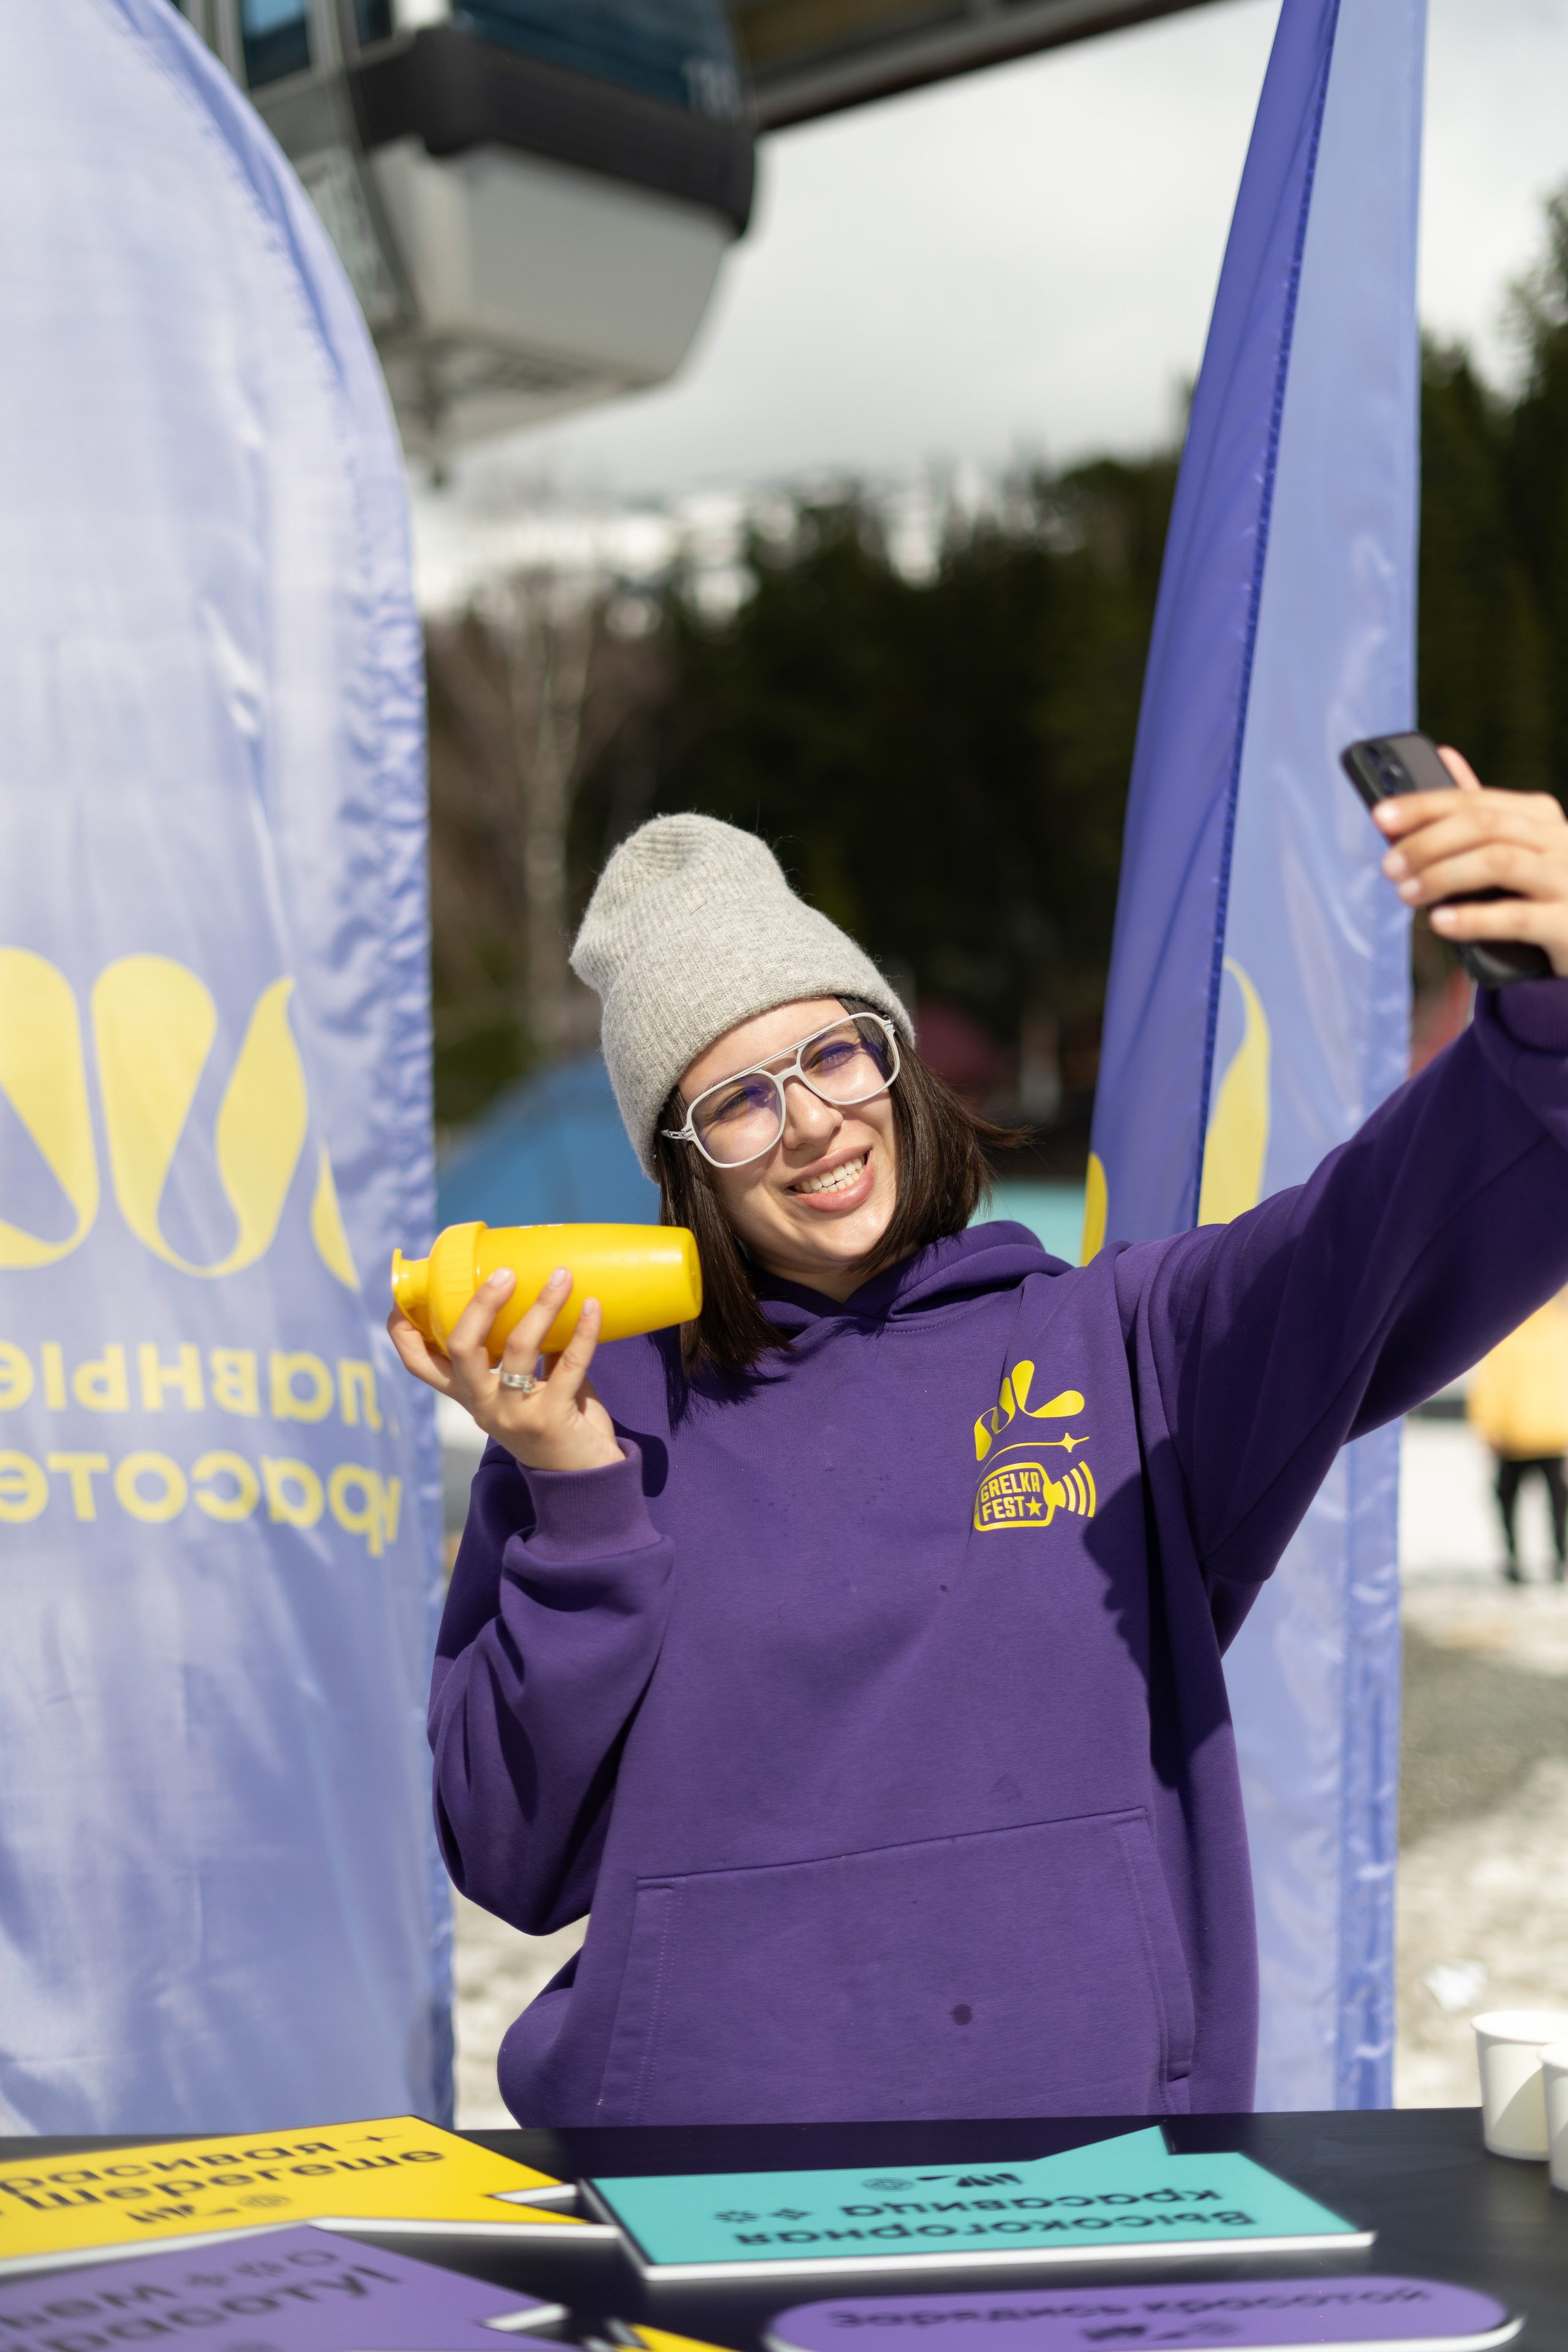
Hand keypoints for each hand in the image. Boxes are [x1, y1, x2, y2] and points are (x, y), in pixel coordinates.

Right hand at [387, 1266, 624, 1474]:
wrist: (585, 1482)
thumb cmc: (557, 1424)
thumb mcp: (527, 1390)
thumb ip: (529, 1352)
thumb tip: (545, 1291)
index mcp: (470, 1395)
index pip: (420, 1364)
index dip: (404, 1329)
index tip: (406, 1292)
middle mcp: (483, 1405)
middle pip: (461, 1348)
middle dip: (480, 1304)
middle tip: (504, 1273)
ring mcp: (514, 1415)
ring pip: (519, 1348)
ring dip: (543, 1305)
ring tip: (561, 1276)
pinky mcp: (550, 1419)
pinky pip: (567, 1364)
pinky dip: (582, 1331)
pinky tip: (592, 1306)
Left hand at [1374, 747, 1567, 976]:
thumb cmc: (1540, 892)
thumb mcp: (1514, 846)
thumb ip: (1480, 810)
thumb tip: (1444, 756)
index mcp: (1539, 816)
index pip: (1475, 800)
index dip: (1424, 806)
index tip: (1380, 816)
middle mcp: (1559, 840)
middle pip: (1484, 825)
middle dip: (1427, 843)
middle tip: (1389, 866)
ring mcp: (1567, 880)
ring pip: (1499, 861)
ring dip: (1442, 875)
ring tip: (1406, 893)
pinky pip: (1516, 917)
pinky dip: (1472, 918)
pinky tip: (1440, 922)